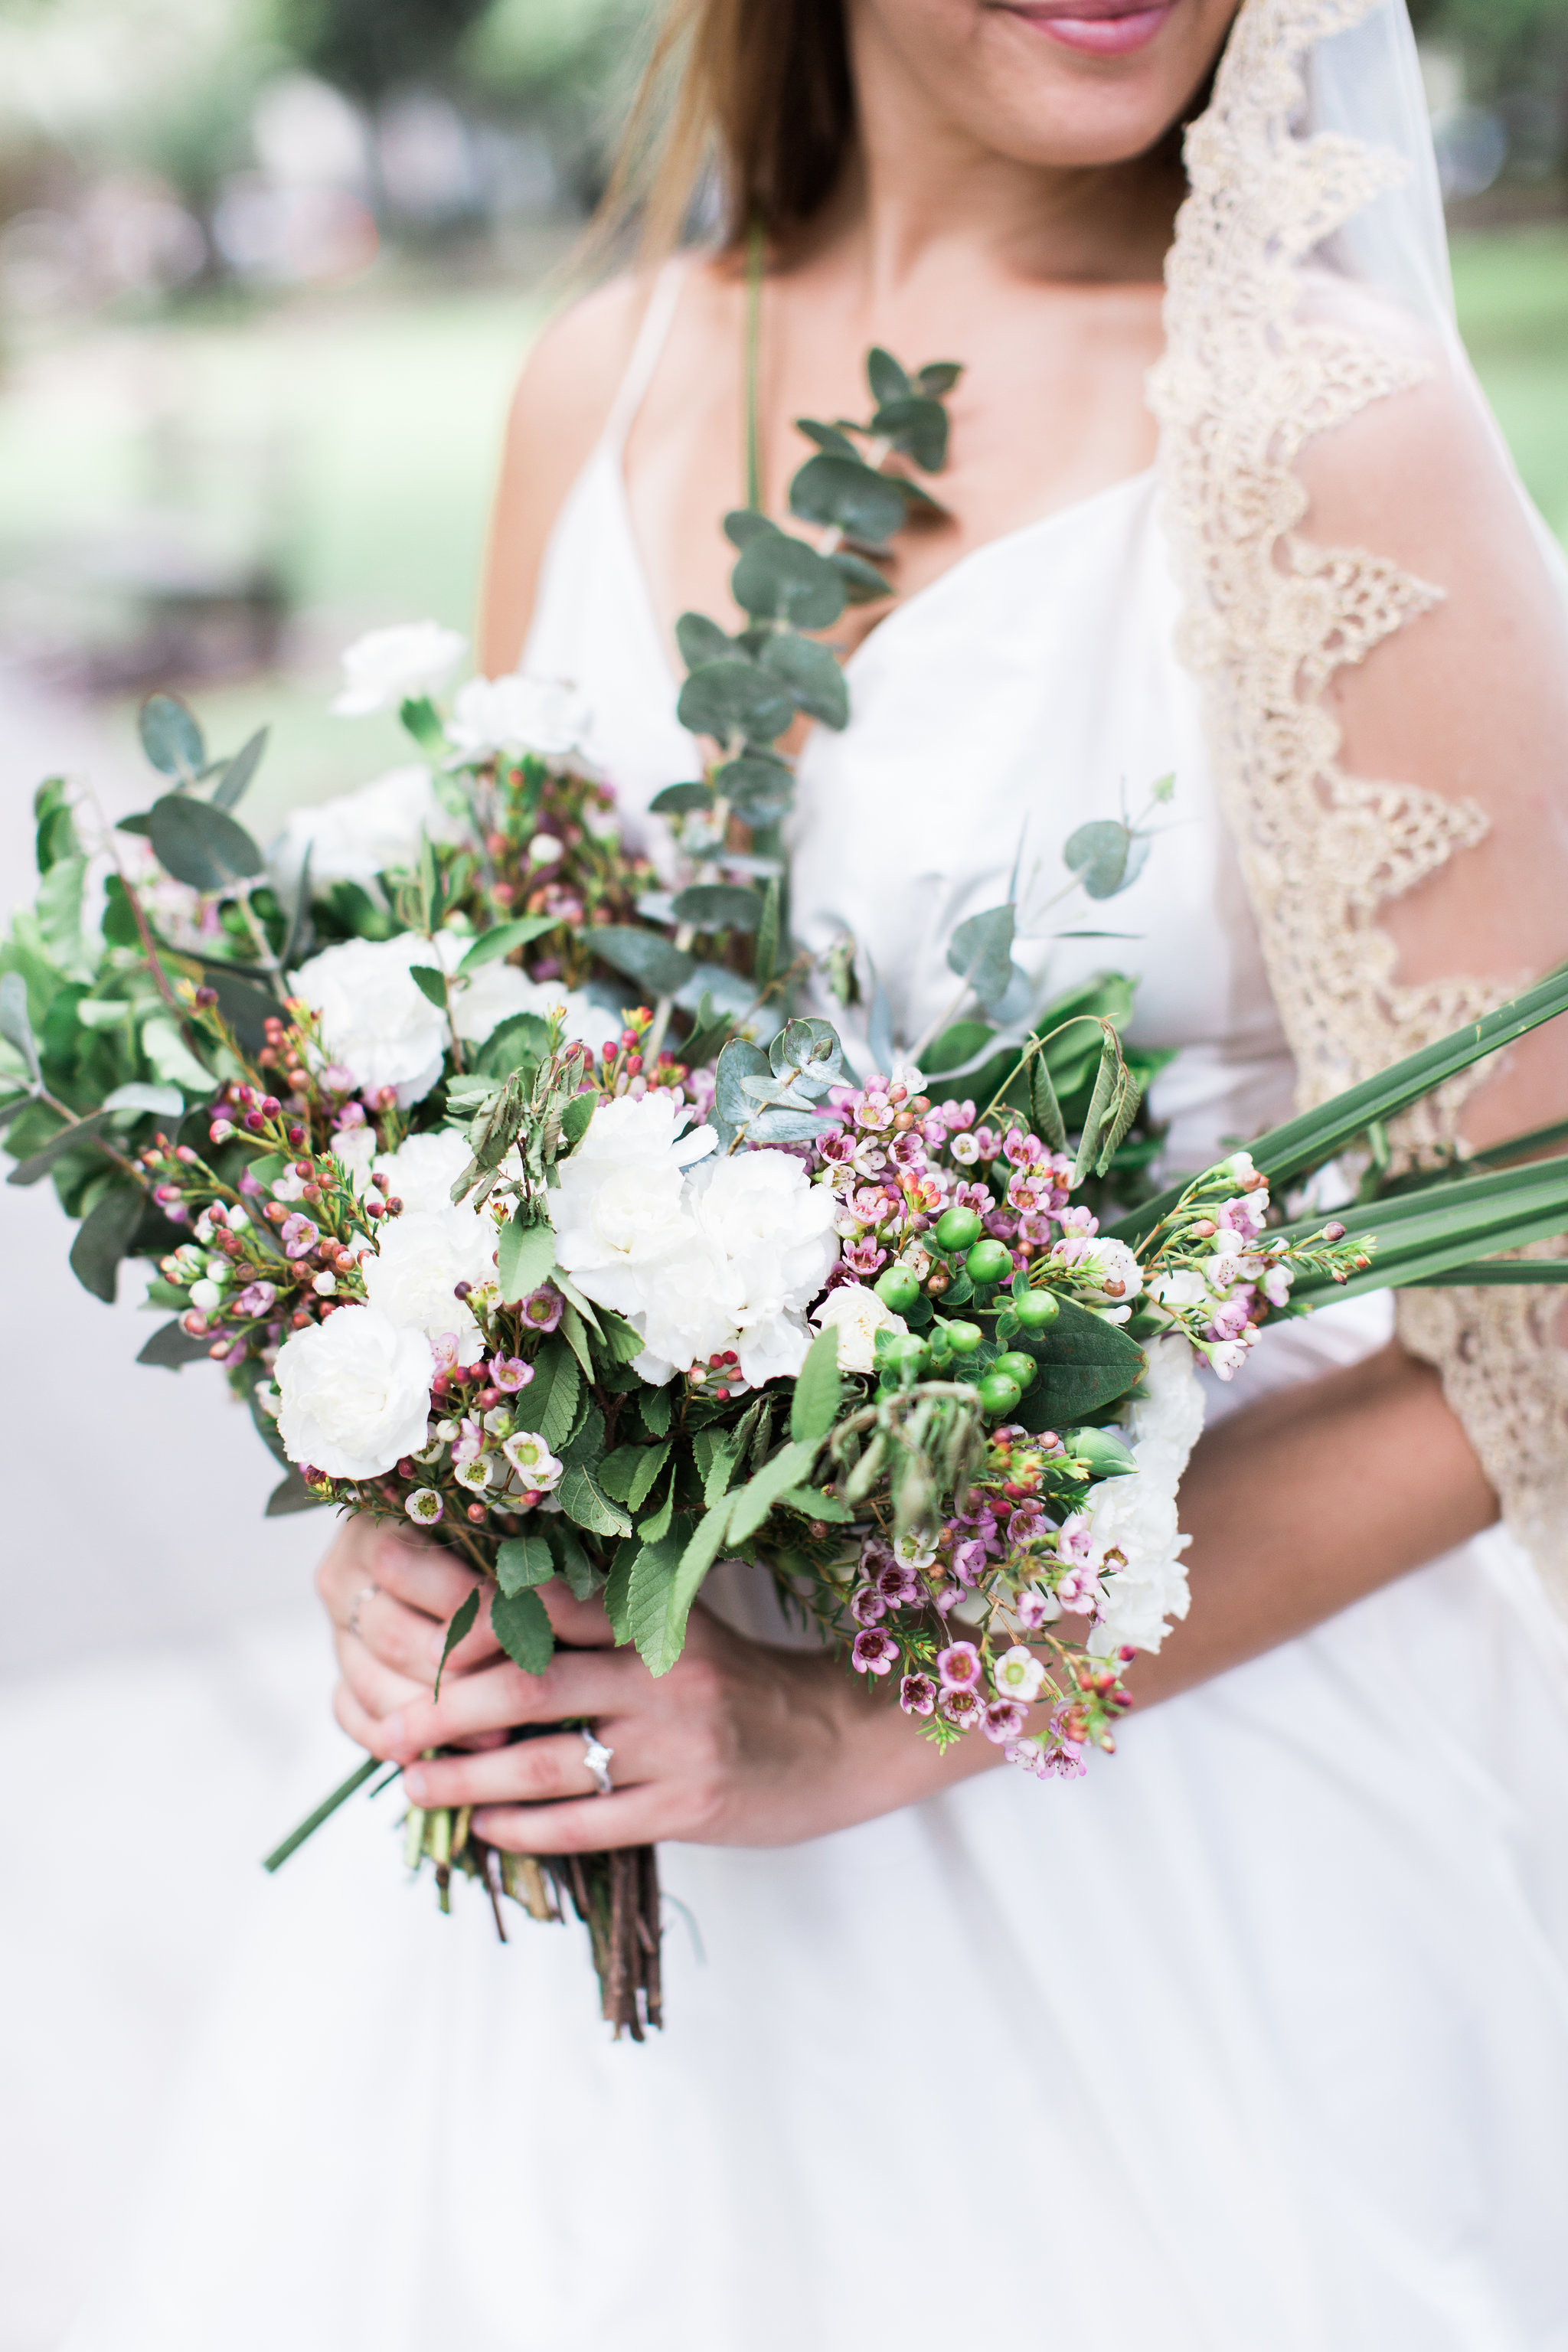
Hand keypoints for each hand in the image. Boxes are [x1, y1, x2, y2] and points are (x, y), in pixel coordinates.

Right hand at [315, 1514, 508, 1751]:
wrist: (425, 1549)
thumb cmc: (478, 1535)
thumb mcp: (487, 1532)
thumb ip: (501, 1556)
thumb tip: (543, 1599)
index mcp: (374, 1531)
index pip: (411, 1573)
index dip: (471, 1609)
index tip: (523, 1634)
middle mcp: (344, 1579)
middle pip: (393, 1637)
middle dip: (457, 1673)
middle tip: (515, 1700)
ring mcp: (336, 1630)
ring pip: (372, 1683)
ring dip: (433, 1716)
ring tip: (494, 1738)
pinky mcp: (339, 1673)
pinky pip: (350, 1713)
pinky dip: (388, 1739)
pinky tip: (434, 1753)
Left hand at [318, 1533, 1003, 1851]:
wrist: (831, 1740)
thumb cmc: (732, 1683)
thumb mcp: (674, 1627)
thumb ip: (595, 1621)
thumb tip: (478, 1626)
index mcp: (649, 1618)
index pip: (540, 1605)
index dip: (462, 1614)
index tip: (399, 1628)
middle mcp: (660, 1675)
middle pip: (527, 1687)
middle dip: (444, 1712)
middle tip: (388, 1731)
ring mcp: (674, 1744)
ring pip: (546, 1765)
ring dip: (469, 1782)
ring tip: (416, 1787)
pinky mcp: (686, 1807)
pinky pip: (586, 1823)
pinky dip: (525, 1829)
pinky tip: (485, 1830)